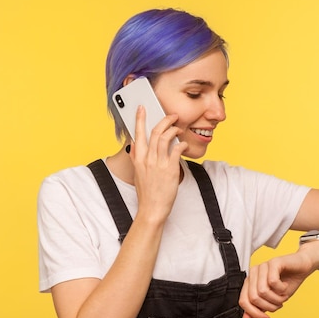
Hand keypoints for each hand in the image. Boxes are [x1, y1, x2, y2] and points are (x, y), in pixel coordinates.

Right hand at [129, 106, 187, 220]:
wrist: (152, 208)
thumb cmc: (146, 193)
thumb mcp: (137, 173)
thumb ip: (136, 157)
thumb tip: (135, 143)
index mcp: (138, 158)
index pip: (138, 134)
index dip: (140, 119)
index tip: (142, 109)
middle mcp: (147, 159)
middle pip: (155, 132)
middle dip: (164, 120)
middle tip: (171, 115)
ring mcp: (158, 163)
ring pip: (166, 138)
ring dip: (174, 129)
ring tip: (179, 128)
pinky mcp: (170, 169)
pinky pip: (176, 149)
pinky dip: (181, 144)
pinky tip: (183, 144)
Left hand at [239, 251, 316, 317]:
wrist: (302, 268)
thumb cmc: (288, 281)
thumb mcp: (273, 299)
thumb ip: (259, 307)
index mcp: (250, 282)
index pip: (243, 301)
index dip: (255, 314)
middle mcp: (253, 273)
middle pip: (253, 298)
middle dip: (269, 306)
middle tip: (279, 303)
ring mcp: (262, 267)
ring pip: (262, 291)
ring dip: (277, 298)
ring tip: (283, 294)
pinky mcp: (273, 262)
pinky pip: (273, 282)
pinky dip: (282, 289)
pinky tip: (285, 286)